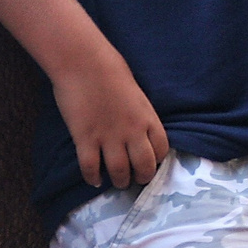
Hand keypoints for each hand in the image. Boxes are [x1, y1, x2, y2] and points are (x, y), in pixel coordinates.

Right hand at [50, 55, 168, 188]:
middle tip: (136, 180)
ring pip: (119, 171)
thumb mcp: (137, 95)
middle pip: (144, 165)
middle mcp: (133, 131)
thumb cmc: (112, 73)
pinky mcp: (85, 138)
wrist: (86, 64)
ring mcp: (109, 136)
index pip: (161, 148)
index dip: (157, 160)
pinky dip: (92, 177)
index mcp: (148, 118)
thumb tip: (140, 129)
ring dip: (120, 181)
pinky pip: (91, 167)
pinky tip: (94, 180)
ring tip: (118, 183)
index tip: (151, 164)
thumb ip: (140, 115)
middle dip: (142, 177)